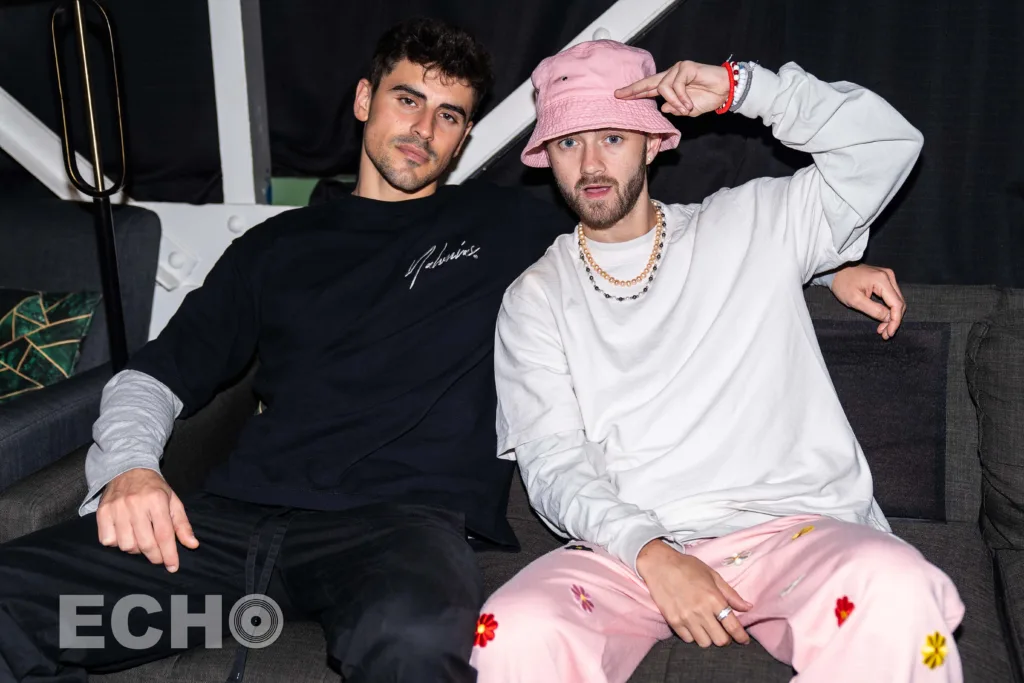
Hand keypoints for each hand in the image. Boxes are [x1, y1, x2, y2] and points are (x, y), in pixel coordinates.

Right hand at [96, 468, 197, 571]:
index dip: (169, 553)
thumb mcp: (173, 501)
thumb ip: (182, 524)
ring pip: (126, 545)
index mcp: (156, 500)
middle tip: (158, 558)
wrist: (128, 469)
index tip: (173, 566)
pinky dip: (116, 543)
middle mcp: (135, 504)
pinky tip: (125, 535)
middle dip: (154, 556)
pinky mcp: (102, 512)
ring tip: (141, 541)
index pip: (164, 534)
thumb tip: (192, 545)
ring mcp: (117, 508)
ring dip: (135, 549)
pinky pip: (108, 540)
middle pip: (145, 543)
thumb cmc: (154, 488)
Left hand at [614, 60, 730, 116]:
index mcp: (670, 85)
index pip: (649, 88)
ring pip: (664, 88)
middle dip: (634, 90)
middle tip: (620, 95)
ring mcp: (678, 69)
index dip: (634, 91)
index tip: (619, 95)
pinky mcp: (686, 67)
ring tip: (685, 108)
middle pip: (649, 82)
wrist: (725, 91)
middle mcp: (671, 74)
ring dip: (674, 102)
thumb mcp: (687, 109)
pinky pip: (676, 86)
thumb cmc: (708, 98)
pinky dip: (681, 97)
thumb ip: (675, 109)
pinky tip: (689, 103)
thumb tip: (663, 108)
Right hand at [636, 539, 752, 646]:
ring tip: (706, 628)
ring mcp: (685, 617)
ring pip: (704, 643)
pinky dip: (693, 635)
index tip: (744, 640)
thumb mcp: (713, 575)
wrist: (659, 564)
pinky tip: (692, 625)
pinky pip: (687, 639)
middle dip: (725, 638)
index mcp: (714, 598)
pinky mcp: (673, 620)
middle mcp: (701, 610)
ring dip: (708, 638)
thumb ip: (731, 594)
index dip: (741, 637)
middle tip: (722, 631)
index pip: (732, 626)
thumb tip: (748, 607)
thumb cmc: (688, 567)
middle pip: (720, 640)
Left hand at [830, 264, 904, 339]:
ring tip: (883, 329)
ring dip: (892, 316)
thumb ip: (874, 310)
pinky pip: (892, 296)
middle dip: (894, 320)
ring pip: (897, 301)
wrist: (836, 270)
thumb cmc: (842, 283)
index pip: (897, 304)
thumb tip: (889, 319)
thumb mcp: (855, 300)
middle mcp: (889, 276)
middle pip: (899, 303)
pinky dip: (889, 309)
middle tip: (885, 333)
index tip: (888, 333)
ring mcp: (888, 276)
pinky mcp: (885, 279)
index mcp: (882, 280)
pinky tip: (882, 318)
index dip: (895, 321)